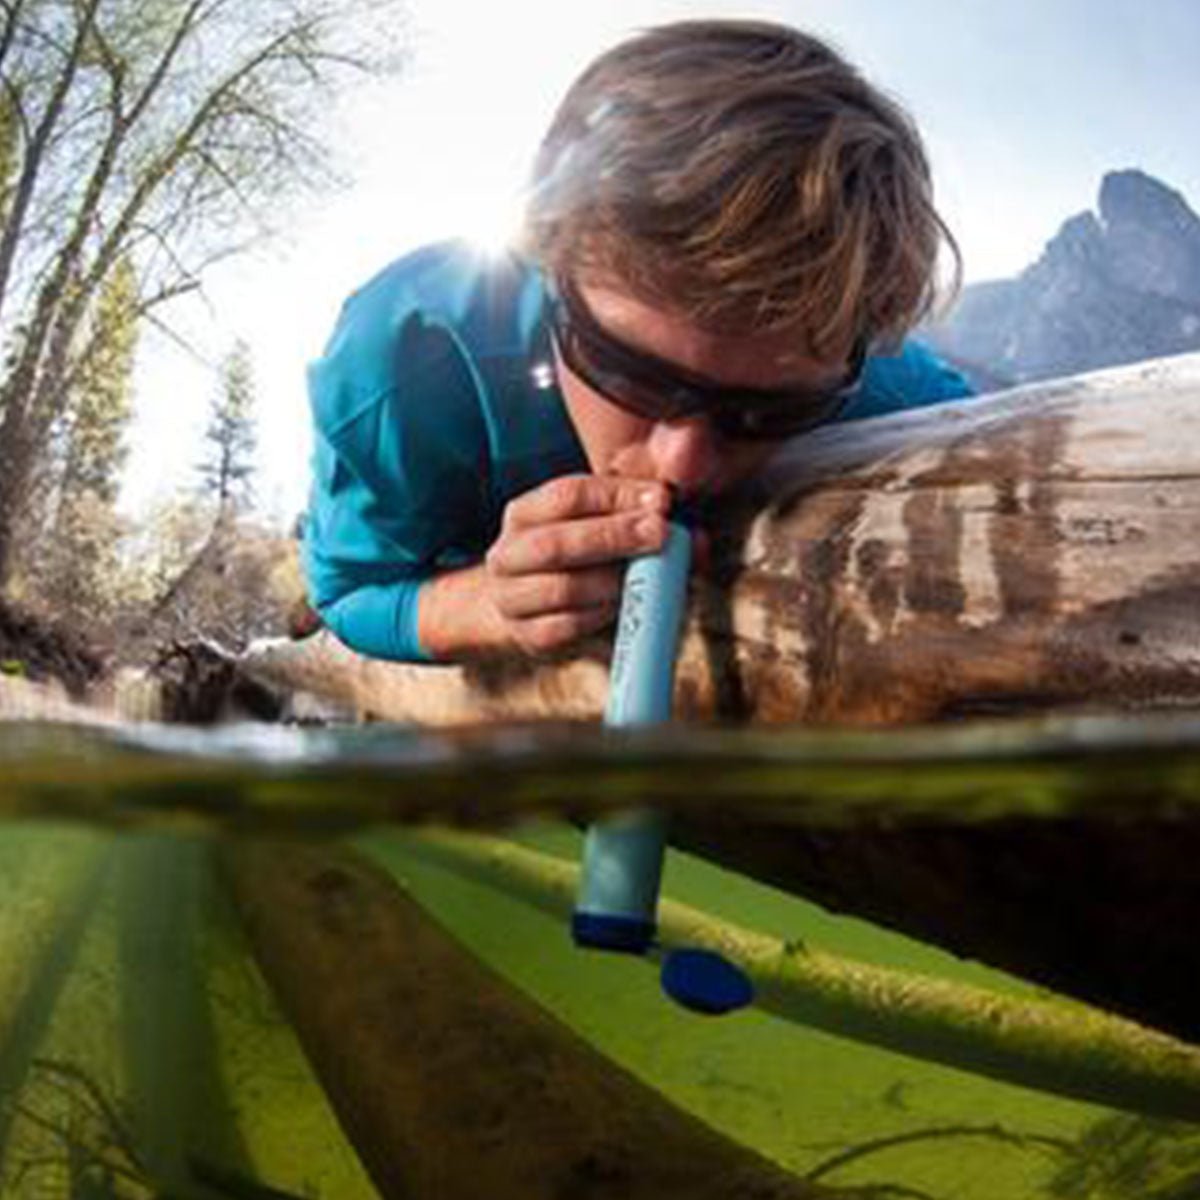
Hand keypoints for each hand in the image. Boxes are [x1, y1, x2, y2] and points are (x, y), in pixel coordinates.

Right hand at [417, 474, 670, 658]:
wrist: (540, 601)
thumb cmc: (584, 554)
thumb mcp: (605, 524)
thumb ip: (642, 518)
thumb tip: (696, 537)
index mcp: (523, 514)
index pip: (566, 495)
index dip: (617, 496)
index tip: (662, 500)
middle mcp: (506, 554)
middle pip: (555, 544)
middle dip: (613, 537)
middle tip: (661, 533)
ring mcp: (511, 599)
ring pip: (562, 589)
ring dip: (611, 582)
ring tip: (646, 576)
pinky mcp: (528, 636)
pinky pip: (567, 628)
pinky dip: (601, 615)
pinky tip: (623, 604)